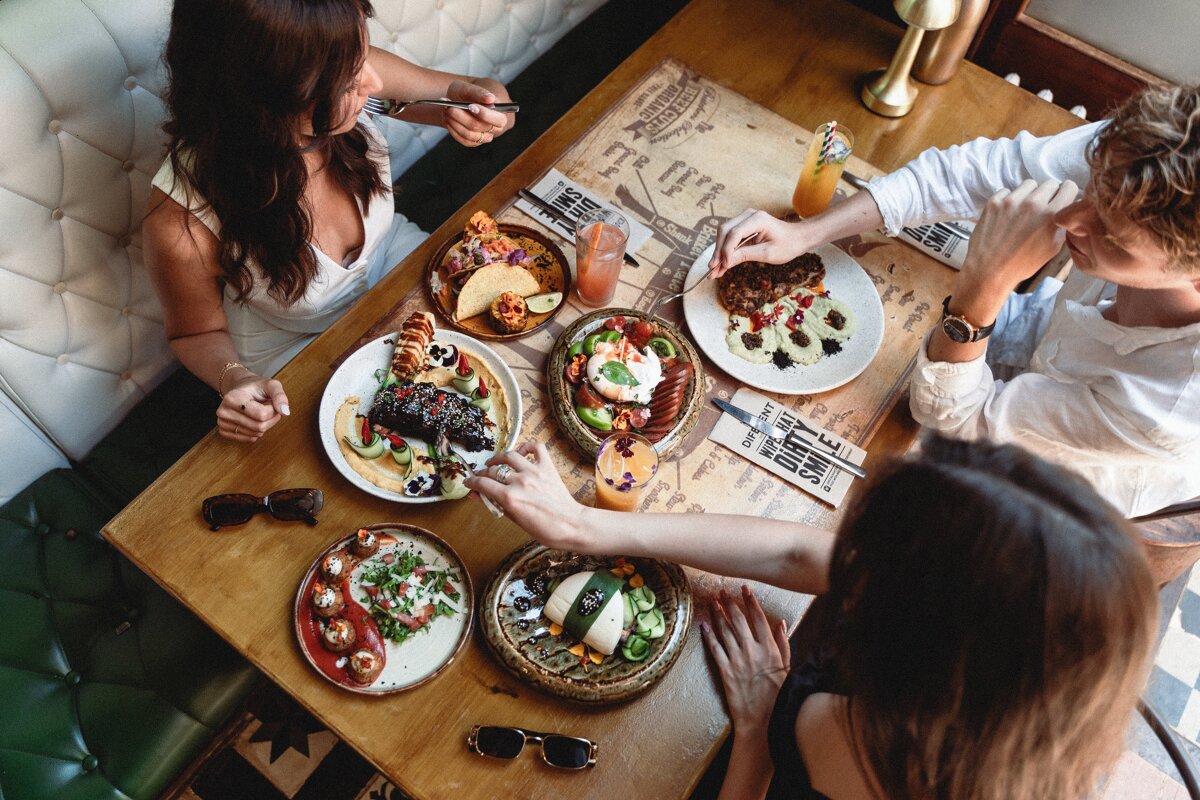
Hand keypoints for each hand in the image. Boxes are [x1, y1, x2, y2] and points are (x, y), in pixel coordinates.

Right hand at [216, 371, 289, 442]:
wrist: (241, 389)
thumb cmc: (256, 387)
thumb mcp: (271, 385)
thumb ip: (279, 396)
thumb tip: (285, 412)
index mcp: (232, 398)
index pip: (261, 415)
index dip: (273, 410)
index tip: (271, 402)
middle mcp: (223, 411)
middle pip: (259, 427)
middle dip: (271, 419)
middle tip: (269, 409)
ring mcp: (222, 423)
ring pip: (255, 434)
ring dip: (264, 425)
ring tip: (259, 412)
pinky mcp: (224, 431)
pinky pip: (249, 439)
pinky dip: (256, 431)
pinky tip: (253, 420)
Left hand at [444, 79, 512, 146]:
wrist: (464, 101)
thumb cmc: (469, 93)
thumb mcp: (470, 87)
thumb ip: (479, 92)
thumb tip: (490, 98)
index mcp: (501, 113)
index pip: (498, 119)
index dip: (484, 114)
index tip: (471, 106)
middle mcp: (495, 128)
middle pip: (479, 127)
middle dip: (462, 117)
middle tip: (450, 107)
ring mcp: (485, 136)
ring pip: (470, 135)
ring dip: (455, 123)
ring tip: (446, 110)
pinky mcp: (474, 142)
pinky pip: (464, 140)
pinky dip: (453, 130)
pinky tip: (448, 119)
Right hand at [464, 442, 591, 548]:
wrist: (572, 525)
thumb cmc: (545, 529)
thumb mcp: (515, 520)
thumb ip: (497, 505)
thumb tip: (480, 496)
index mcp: (509, 497)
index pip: (482, 484)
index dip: (472, 482)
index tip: (468, 482)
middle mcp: (520, 481)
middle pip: (492, 471)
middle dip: (482, 473)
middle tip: (480, 477)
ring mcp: (534, 471)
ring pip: (509, 456)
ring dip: (498, 458)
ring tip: (494, 462)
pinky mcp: (547, 467)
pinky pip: (535, 447)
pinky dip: (526, 447)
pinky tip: (521, 453)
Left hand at [703, 585, 790, 730]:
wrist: (762, 720)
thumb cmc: (778, 696)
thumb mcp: (787, 669)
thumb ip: (783, 644)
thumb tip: (781, 622)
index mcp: (770, 650)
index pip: (758, 619)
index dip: (751, 601)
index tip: (745, 588)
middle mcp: (753, 652)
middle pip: (739, 621)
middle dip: (730, 603)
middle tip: (722, 590)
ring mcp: (738, 661)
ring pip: (725, 632)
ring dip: (718, 614)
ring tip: (712, 601)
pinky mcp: (725, 671)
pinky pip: (715, 649)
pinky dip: (708, 636)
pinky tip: (704, 625)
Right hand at [708, 209, 812, 276]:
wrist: (798, 238)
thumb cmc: (787, 245)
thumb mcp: (767, 253)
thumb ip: (745, 255)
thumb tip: (726, 262)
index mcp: (757, 219)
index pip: (734, 234)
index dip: (726, 251)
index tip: (723, 266)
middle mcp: (749, 215)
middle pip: (724, 231)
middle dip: (718, 251)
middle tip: (713, 270)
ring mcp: (745, 219)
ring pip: (724, 234)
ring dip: (719, 252)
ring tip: (714, 270)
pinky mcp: (744, 226)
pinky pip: (730, 237)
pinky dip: (725, 251)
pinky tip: (720, 264)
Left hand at [954, 178, 1078, 322]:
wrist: (989, 271)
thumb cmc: (1022, 263)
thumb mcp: (1054, 247)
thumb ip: (1063, 224)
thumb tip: (1067, 207)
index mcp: (1051, 215)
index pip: (1069, 186)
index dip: (1067, 193)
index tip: (1062, 199)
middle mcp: (1032, 204)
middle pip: (1050, 183)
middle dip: (1049, 194)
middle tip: (1041, 209)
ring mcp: (1011, 201)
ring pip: (1029, 184)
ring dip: (1030, 194)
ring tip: (1024, 211)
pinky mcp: (993, 202)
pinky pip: (1007, 191)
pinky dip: (1009, 200)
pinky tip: (1007, 215)